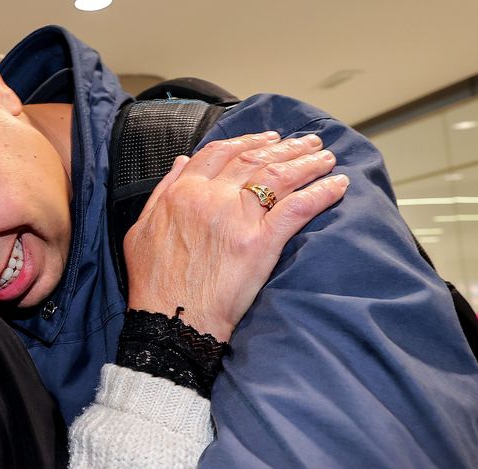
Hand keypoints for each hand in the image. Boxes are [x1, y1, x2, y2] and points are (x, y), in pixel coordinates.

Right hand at [124, 132, 348, 341]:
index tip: (268, 138)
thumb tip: (181, 162)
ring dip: (306, 162)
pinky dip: (321, 193)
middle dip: (285, 147)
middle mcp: (210, 198)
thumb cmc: (153, 284)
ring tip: (324, 158)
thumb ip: (162, 192)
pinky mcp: (260, 243)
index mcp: (182, 192)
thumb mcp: (140, 230)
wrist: (170, 321)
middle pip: (255, 159)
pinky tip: (337, 185)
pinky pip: (297, 208)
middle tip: (306, 142)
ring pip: (278, 176)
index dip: (248, 140)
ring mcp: (237, 219)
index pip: (221, 152)